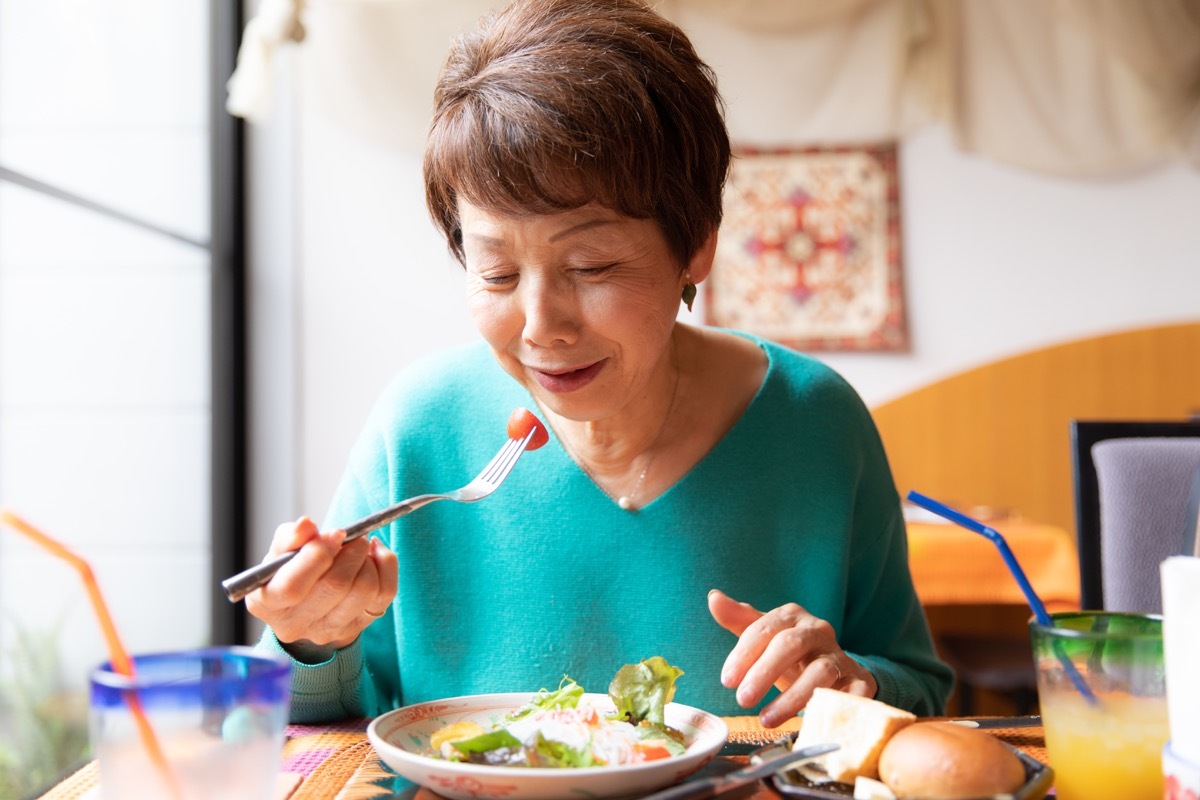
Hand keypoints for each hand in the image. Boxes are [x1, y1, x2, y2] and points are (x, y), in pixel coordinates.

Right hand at [246, 517, 397, 657]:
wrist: (307, 603)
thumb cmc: (290, 572)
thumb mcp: (280, 553)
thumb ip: (290, 537)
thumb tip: (306, 525)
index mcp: (269, 603)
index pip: (293, 586)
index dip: (317, 556)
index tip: (334, 534)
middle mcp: (297, 624)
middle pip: (336, 586)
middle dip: (350, 553)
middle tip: (350, 536)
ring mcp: (330, 629)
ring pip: (364, 589)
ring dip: (366, 559)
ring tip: (358, 546)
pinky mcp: (358, 626)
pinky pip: (386, 592)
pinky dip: (385, 565)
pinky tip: (374, 554)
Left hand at [708, 588, 876, 727]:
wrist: (836, 668)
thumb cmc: (792, 653)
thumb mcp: (765, 636)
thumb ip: (740, 620)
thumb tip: (714, 598)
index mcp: (792, 616)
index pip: (764, 628)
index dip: (743, 654)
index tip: (727, 680)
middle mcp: (818, 631)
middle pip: (791, 644)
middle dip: (764, 672)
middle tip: (742, 699)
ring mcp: (840, 655)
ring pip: (821, 672)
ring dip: (793, 698)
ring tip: (767, 719)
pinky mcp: (859, 681)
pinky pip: (853, 693)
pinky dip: (838, 706)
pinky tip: (815, 721)